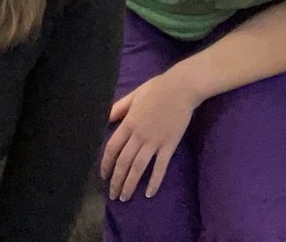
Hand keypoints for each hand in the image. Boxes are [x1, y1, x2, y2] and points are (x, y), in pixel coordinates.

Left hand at [103, 70, 199, 201]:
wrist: (181, 88)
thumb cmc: (156, 89)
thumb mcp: (133, 95)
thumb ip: (119, 108)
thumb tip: (105, 119)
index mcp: (128, 123)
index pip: (112, 148)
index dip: (106, 164)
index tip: (103, 176)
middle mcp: (139, 135)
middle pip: (124, 162)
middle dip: (116, 180)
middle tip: (112, 195)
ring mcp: (155, 142)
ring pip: (139, 167)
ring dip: (130, 184)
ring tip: (125, 197)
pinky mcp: (169, 146)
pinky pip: (160, 167)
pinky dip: (155, 181)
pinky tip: (149, 193)